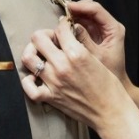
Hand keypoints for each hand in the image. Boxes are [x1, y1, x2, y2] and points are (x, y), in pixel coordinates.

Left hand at [20, 16, 129, 130]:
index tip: (64, 29)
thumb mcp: (96, 59)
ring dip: (32, 53)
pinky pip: (28, 88)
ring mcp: (54, 82)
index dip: (62, 26)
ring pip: (28, 58)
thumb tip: (67, 35)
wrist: (111, 112)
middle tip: (51, 41)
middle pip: (38, 38)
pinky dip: (28, 82)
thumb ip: (79, 46)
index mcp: (77, 53)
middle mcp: (62, 65)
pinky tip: (35, 78)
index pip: (60, 28)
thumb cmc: (109, 86)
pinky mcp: (51, 97)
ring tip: (40, 55)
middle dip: (44, 35)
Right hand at [66, 0, 128, 86]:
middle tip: (62, 16)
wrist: (112, 87)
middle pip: (89, 8)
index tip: (67, 7)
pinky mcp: (92, 34)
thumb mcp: (96, 57)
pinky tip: (63, 30)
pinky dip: (72, 24)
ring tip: (60, 24)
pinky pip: (80, 23)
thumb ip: (84, 40)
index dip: (81, 6)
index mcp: (114, 29)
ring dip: (72, 17)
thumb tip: (71, 25)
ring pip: (84, 14)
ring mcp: (100, 29)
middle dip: (75, 10)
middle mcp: (108, 26)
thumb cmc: (109, 74)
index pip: (97, 9)